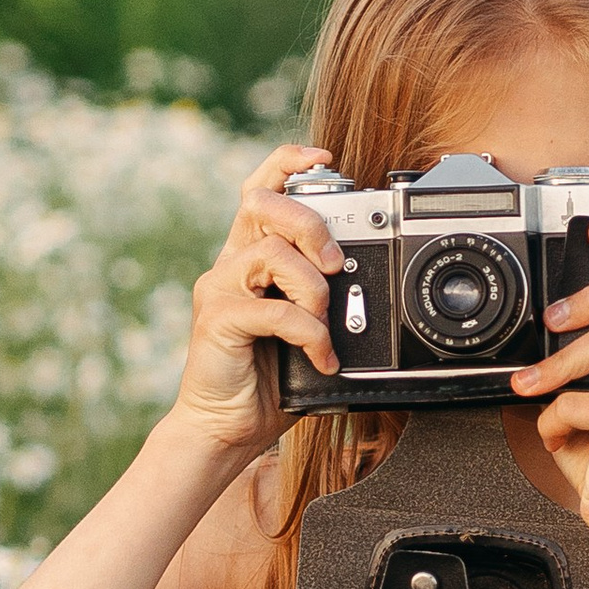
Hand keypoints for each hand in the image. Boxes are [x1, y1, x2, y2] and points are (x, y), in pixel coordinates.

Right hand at [166, 144, 345, 462]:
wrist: (224, 428)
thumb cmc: (268, 380)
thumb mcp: (305, 328)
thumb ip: (322, 296)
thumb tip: (370, 276)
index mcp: (250, 256)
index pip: (260, 189)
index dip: (287, 163)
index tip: (325, 160)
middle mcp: (230, 265)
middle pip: (263, 205)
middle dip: (310, 224)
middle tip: (334, 264)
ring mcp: (221, 290)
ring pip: (271, 253)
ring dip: (312, 287)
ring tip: (323, 323)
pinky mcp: (218, 320)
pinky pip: (272, 309)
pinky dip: (307, 332)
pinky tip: (319, 356)